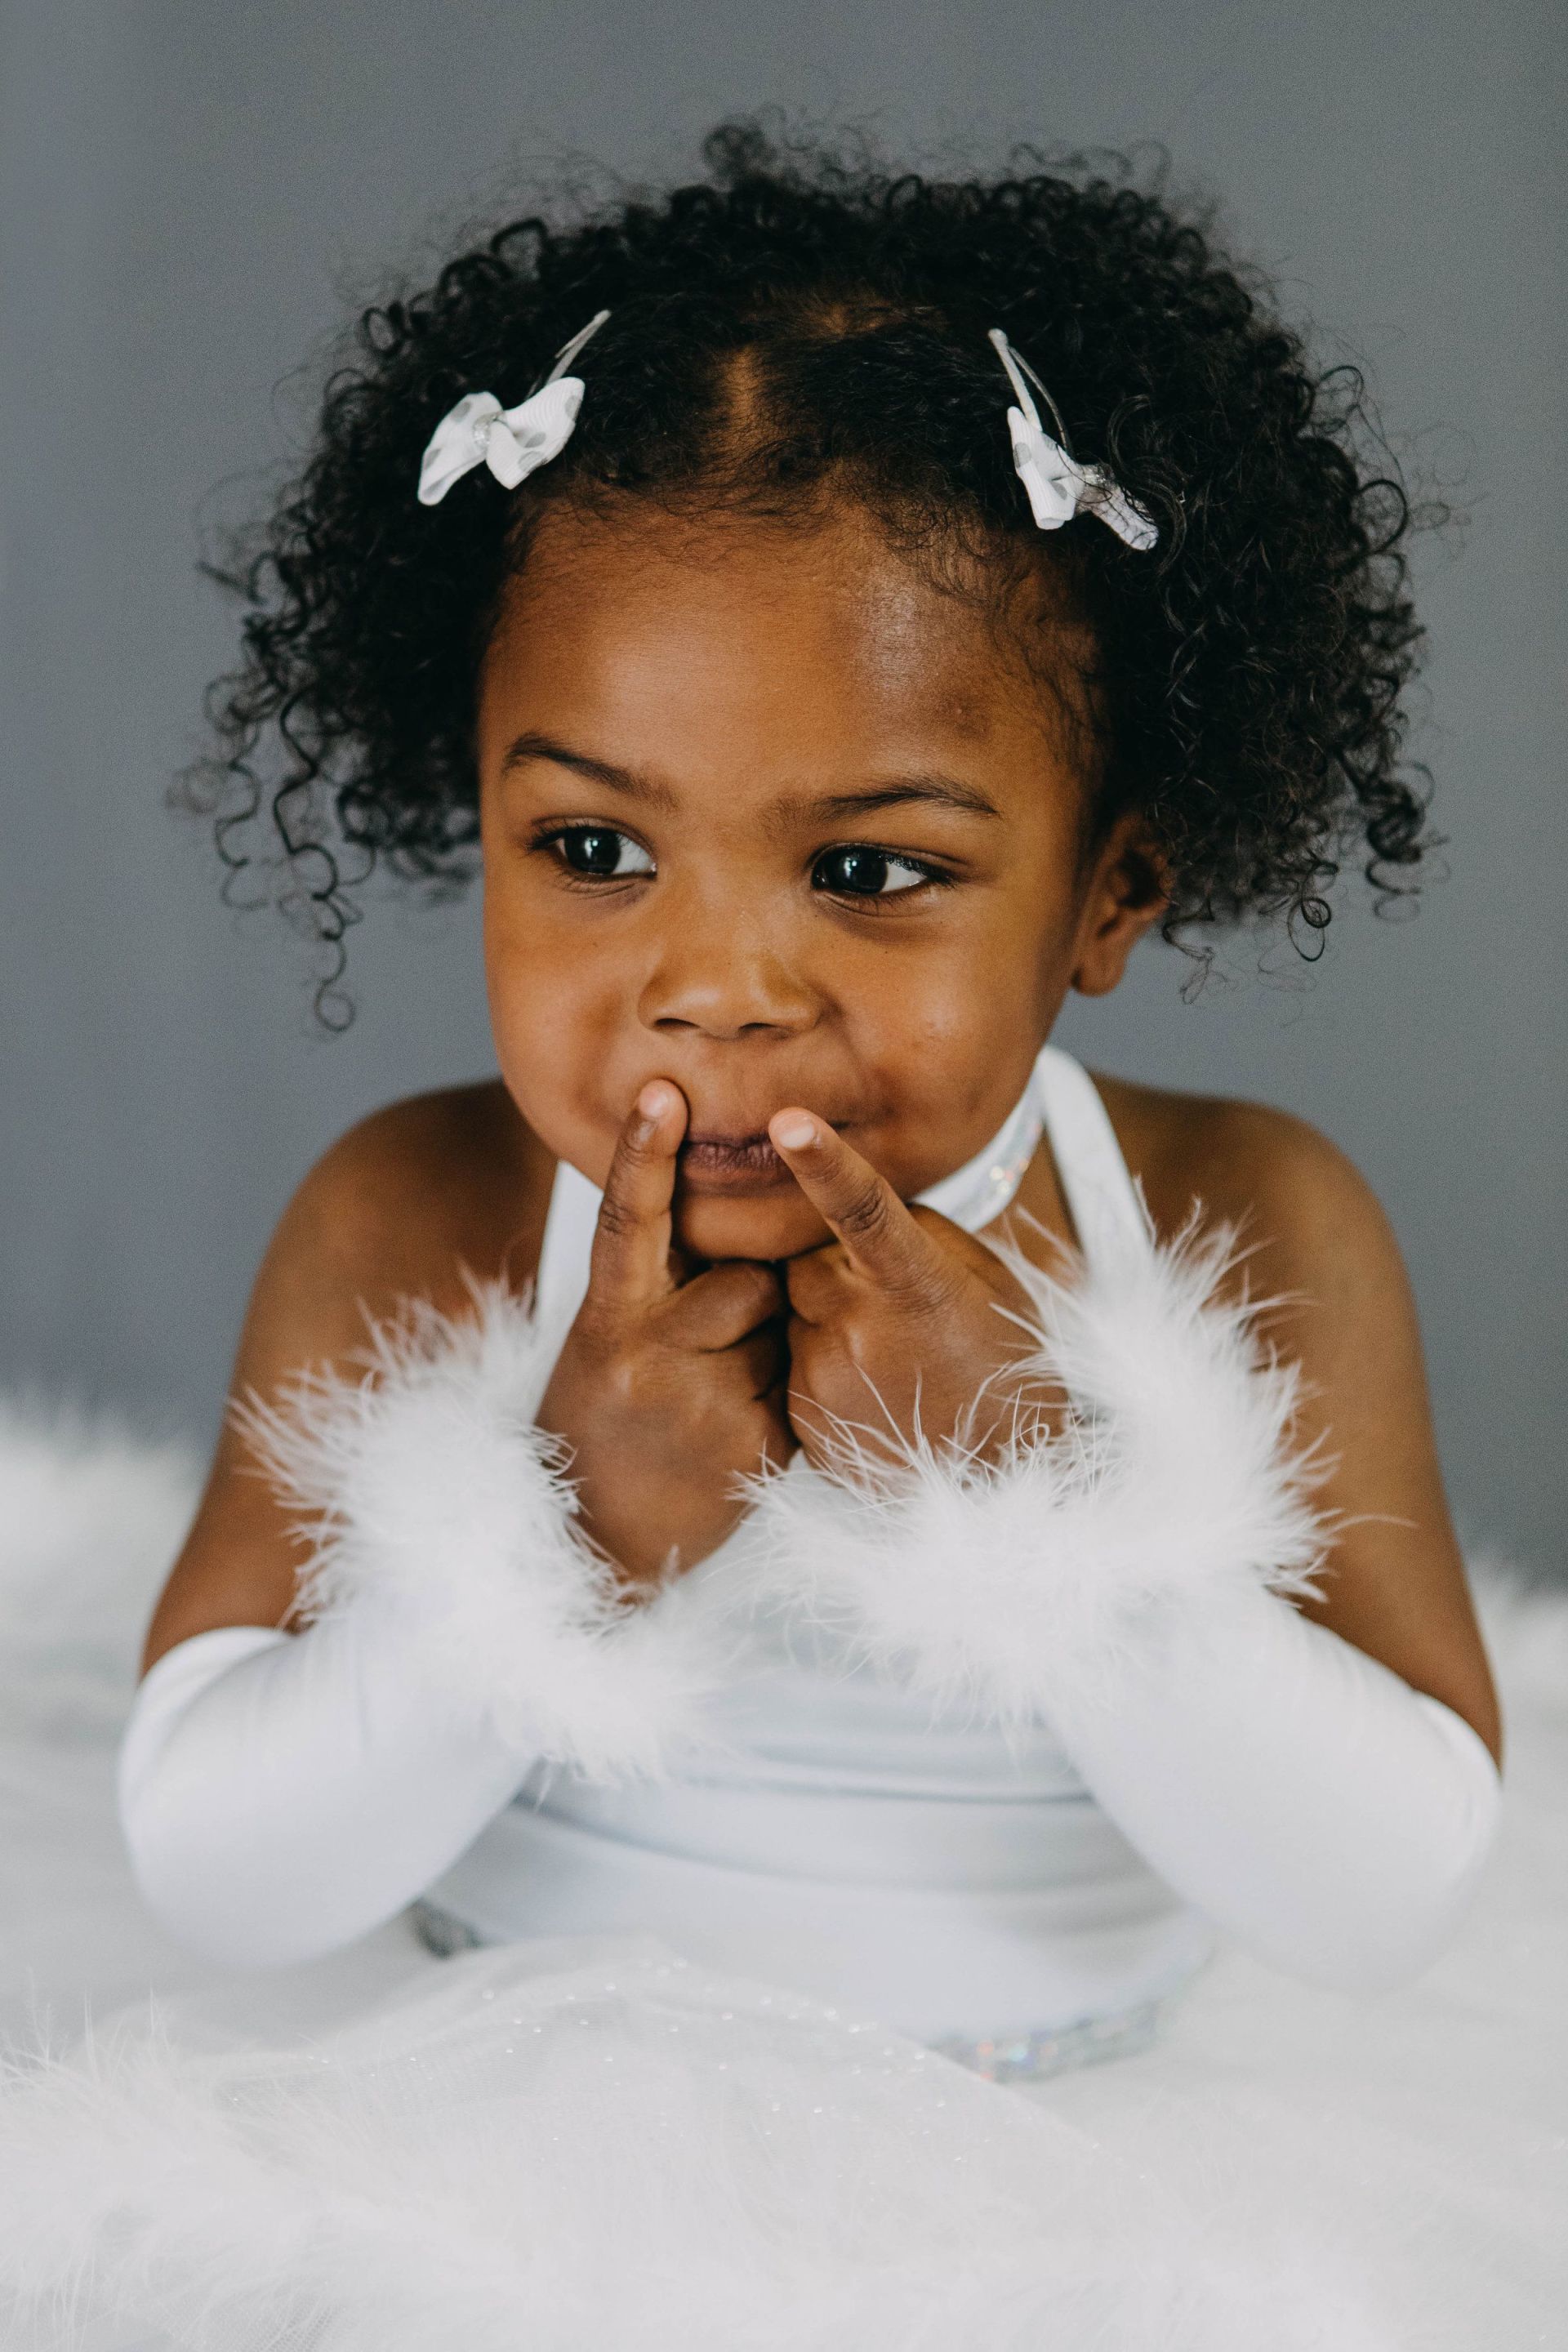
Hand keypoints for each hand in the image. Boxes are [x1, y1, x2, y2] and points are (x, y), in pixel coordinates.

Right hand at [538, 1083, 791, 1584]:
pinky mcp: (753, 1445)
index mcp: (606, 1320)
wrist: (592, 1539)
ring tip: (707, 1399)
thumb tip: (727, 1224)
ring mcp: (701, 1402)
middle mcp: (648, 1354)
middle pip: (744, 1274)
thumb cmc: (605, 1417)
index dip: (643, 1153)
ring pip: (776, 1325)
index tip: (663, 1091)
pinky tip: (730, 1437)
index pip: (626, 1222)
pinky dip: (776, 1399)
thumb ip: (654, 1286)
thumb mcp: (605, 1344)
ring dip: (764, 1348)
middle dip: (745, 1294)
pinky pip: (795, 1384)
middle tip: (698, 1355)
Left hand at [768, 1109, 1050, 1475]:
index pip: (862, 1208)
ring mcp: (826, 1379)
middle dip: (833, 1262)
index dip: (823, 1161)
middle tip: (888, 1300)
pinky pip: (791, 1358)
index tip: (786, 1121)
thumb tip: (846, 1207)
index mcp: (915, 1284)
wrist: (1001, 1474)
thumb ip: (912, 1231)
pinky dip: (820, 1359)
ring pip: (795, 1308)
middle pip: (806, 1256)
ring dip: (827, 1314)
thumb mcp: (980, 1278)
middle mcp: (860, 1330)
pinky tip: (871, 1386)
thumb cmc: (999, 1356)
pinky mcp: (804, 1418)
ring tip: (888, 1355)